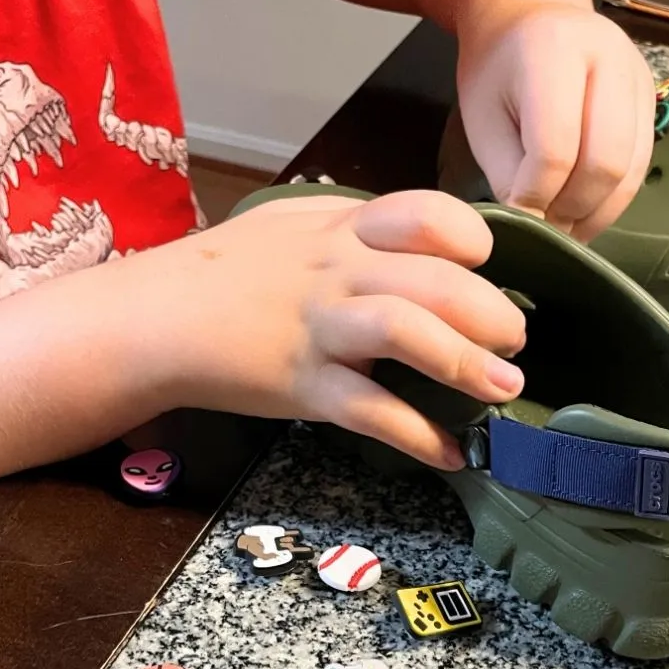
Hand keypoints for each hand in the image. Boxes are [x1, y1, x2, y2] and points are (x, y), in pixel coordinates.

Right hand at [143, 191, 525, 469]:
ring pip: (405, 331)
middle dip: (489, 312)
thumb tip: (415, 246)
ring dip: (465, 362)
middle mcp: (336, 271)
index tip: (487, 265)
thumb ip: (351, 231)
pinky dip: (416, 435)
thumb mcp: (290, 228)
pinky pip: (370, 409)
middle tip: (515, 341)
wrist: (153, 318)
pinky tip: (450, 453)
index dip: (469, 238)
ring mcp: (319, 328)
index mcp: (340, 229)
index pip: (424, 214)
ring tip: (503, 389)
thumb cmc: (222, 274)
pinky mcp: (302, 385)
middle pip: (432, 278)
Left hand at [453, 0, 654, 239]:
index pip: (555, 149)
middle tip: (546, 226)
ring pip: (630, 171)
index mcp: (554, 52)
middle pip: (605, 162)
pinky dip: (612, 200)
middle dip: (572, 207)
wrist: (529, 21)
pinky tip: (583, 210)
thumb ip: (507, 176)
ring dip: (595, 211)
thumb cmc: (498, 71)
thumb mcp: (484, 121)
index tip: (519, 217)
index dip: (536, 196)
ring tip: (563, 223)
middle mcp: (609, 58)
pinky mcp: (650, 100)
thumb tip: (533, 226)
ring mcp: (638, 78)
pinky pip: (640, 167)